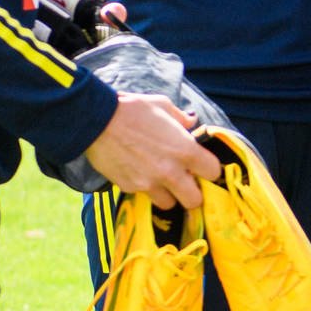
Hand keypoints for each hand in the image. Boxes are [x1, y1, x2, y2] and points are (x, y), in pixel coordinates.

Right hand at [82, 93, 222, 208]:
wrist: (97, 121)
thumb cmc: (133, 109)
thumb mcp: (163, 105)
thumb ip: (181, 118)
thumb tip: (192, 122)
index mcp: (184, 150)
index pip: (213, 172)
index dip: (210, 169)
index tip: (203, 165)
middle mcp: (170, 172)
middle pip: (194, 201)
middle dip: (193, 193)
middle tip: (186, 181)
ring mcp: (148, 183)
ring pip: (168, 204)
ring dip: (168, 194)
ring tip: (162, 180)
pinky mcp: (129, 188)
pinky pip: (144, 196)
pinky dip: (146, 189)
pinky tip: (140, 173)